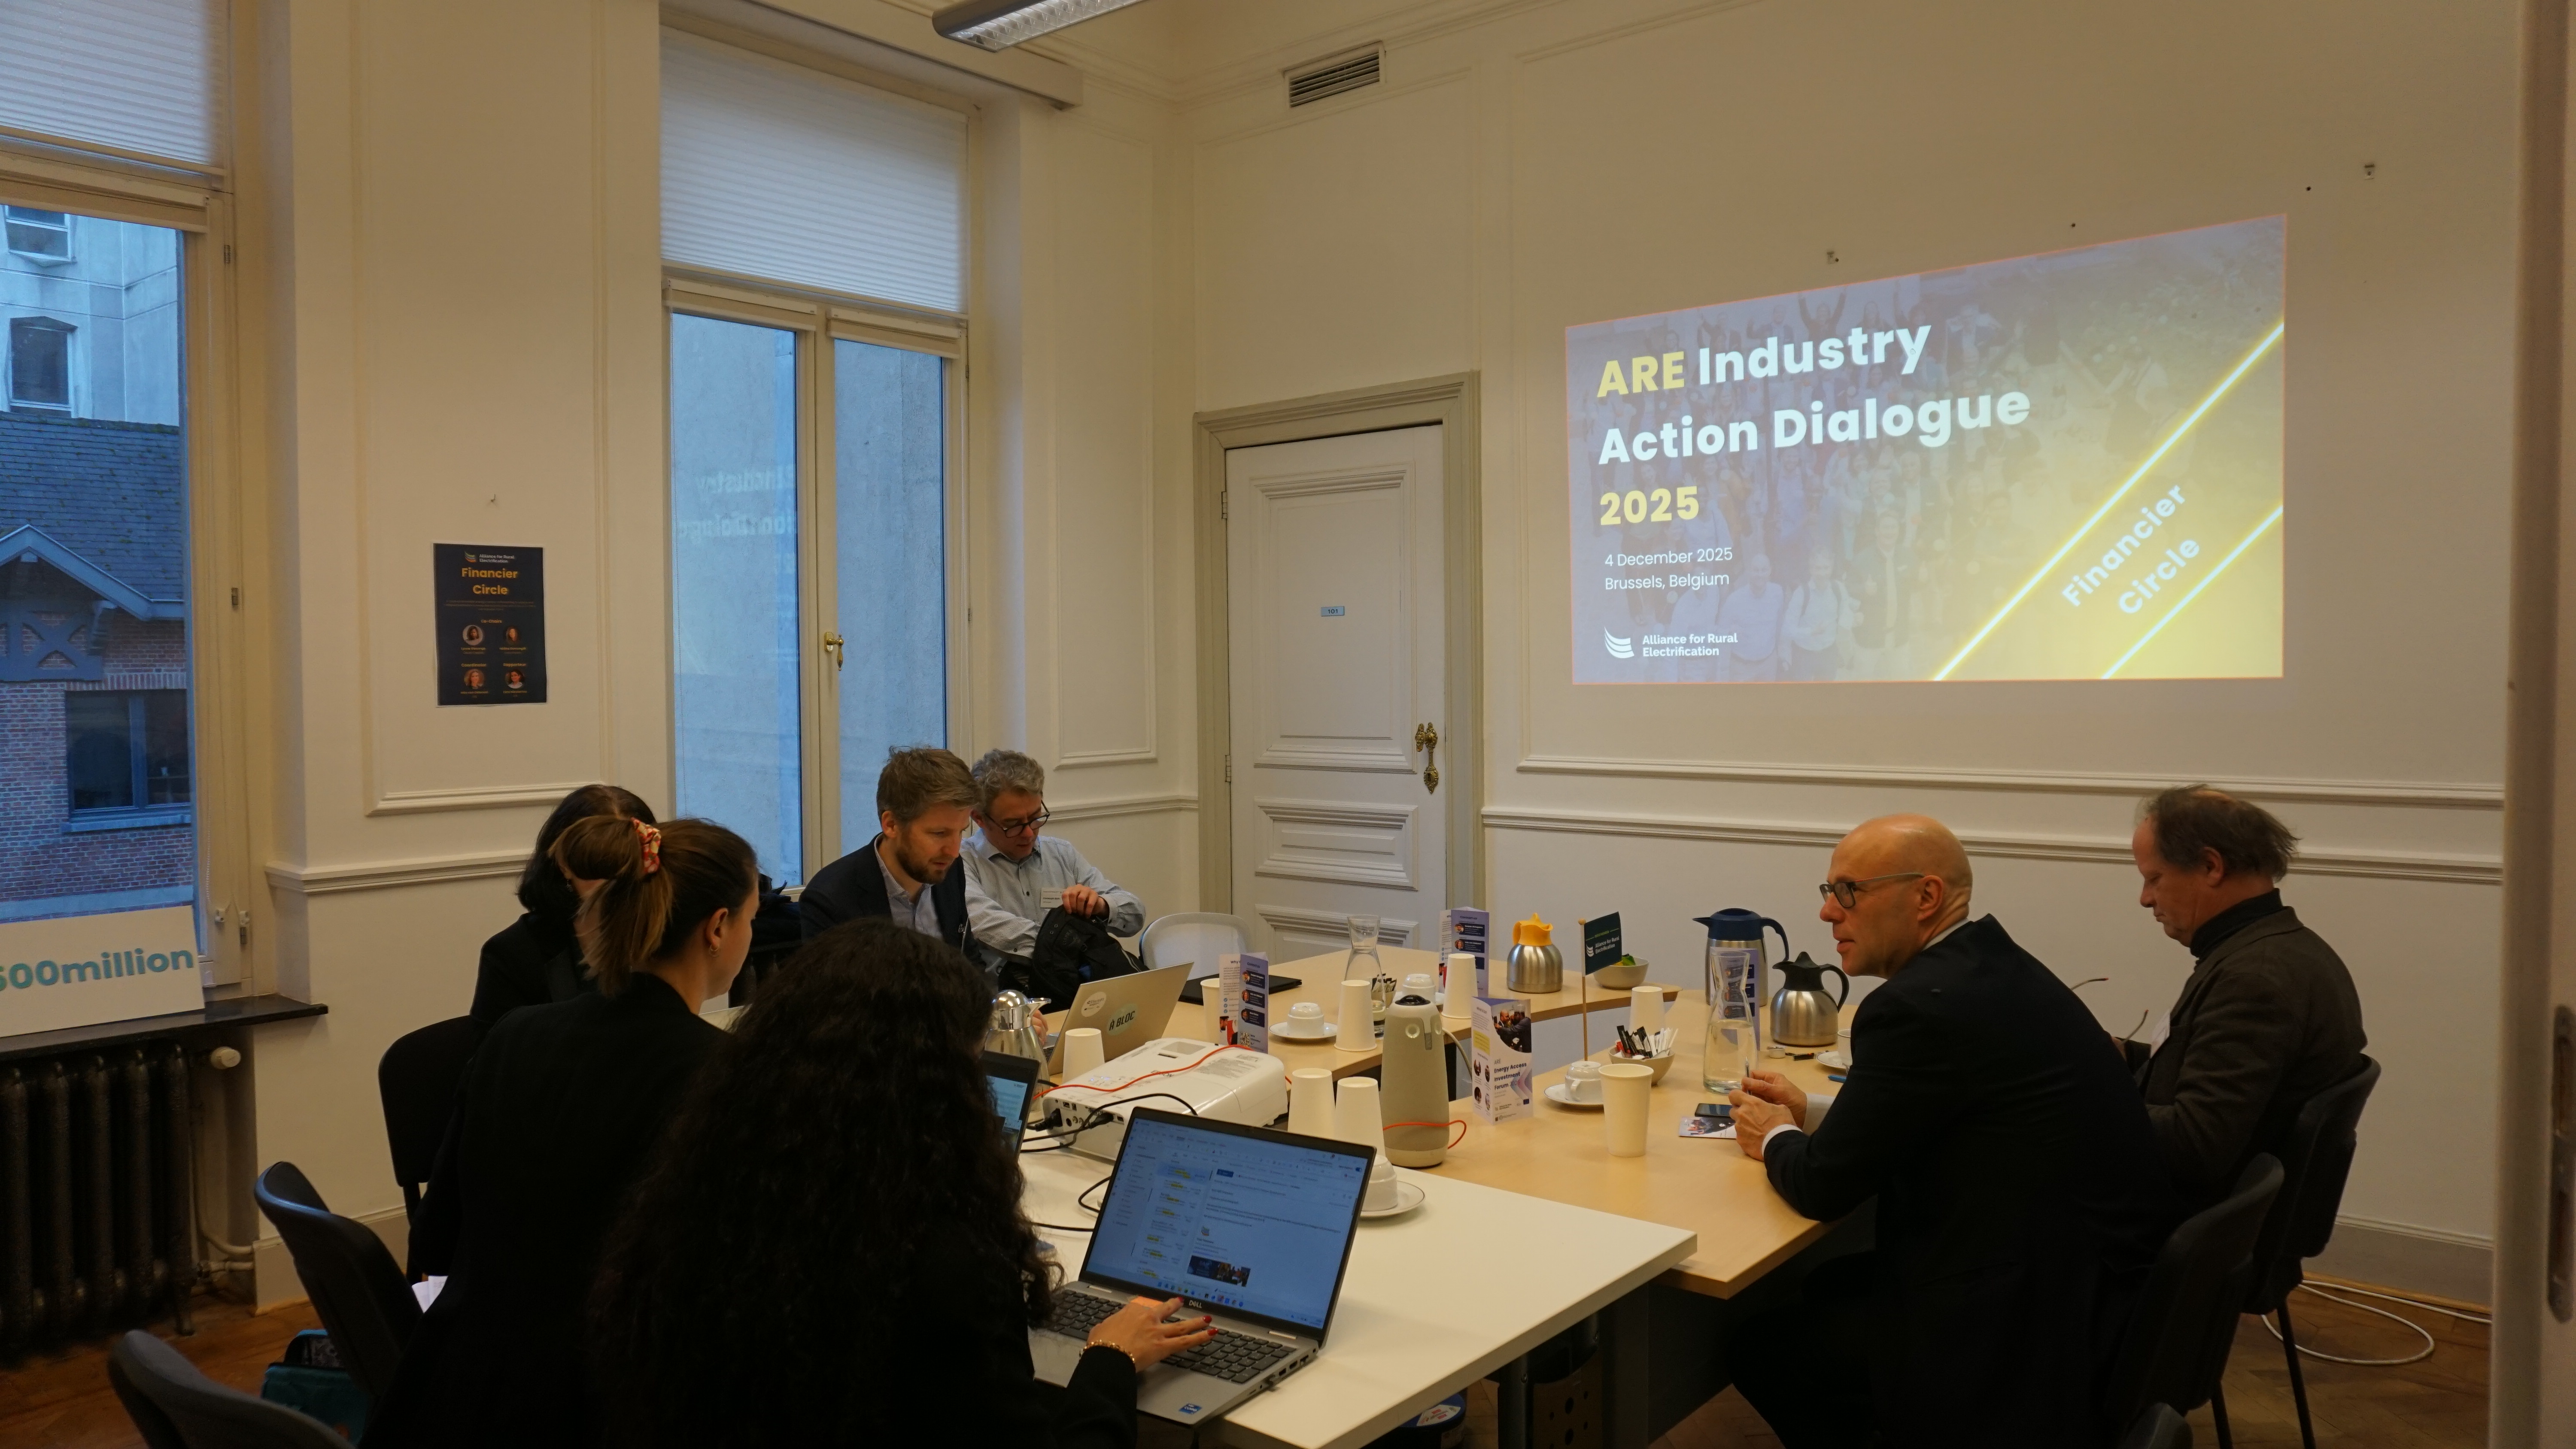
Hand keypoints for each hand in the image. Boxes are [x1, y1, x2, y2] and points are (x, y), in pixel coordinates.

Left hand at [1061, 884, 1107, 917]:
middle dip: (1073, 905)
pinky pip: (1090, 903)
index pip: (1065, 895)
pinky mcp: (1094, 894)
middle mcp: (1078, 887)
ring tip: (1080, 914)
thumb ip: (1069, 904)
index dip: (1066, 904)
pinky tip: (1087, 915)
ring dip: (1080, 908)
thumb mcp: (1074, 903)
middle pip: (1072, 894)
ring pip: (1081, 898)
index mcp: (1071, 889)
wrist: (1095, 904)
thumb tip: (1066, 912)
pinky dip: (1087, 911)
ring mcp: (1087, 889)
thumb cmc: (1082, 904)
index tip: (1069, 912)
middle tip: (1075, 912)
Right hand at [1088, 1295, 1212, 1369]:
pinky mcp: (1164, 1346)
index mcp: (1131, 1311)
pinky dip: (1200, 1337)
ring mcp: (1158, 1331)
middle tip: (1181, 1302)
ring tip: (1207, 1318)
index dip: (1148, 1310)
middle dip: (1174, 1306)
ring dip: (1195, 1322)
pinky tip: (1211, 1333)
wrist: (1107, 1355)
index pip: (1143, 1308)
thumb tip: (1104, 1330)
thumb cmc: (1100, 1344)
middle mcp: (1147, 1318)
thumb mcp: (1100, 1329)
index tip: (1151, 1309)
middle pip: (1165, 1310)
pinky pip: (1186, 1341)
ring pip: (1181, 1325)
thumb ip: (1107, 1327)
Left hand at [1728, 1091, 1795, 1160]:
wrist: (1781, 1144)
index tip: (1743, 1100)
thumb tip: (1766, 1107)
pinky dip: (1747, 1137)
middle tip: (1752, 1117)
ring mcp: (1739, 1129)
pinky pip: (1741, 1136)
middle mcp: (1741, 1114)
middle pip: (1733, 1110)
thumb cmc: (1782, 1123)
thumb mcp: (1780, 1107)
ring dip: (1744, 1125)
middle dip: (1740, 1112)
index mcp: (1750, 1103)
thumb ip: (1767, 1105)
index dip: (1737, 1097)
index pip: (1733, 1094)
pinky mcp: (1740, 1141)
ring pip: (1737, 1124)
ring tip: (1756, 1131)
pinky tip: (1756, 1140)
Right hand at [1736, 1068, 1807, 1127]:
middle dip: (1747, 1092)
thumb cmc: (1793, 1099)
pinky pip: (1756, 1104)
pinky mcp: (1766, 1106)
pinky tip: (1751, 1112)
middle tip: (1745, 1102)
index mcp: (1770, 1078)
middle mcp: (1767, 1086)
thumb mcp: (1778, 1091)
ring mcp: (1766, 1097)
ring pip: (1752, 1096)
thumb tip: (1744, 1081)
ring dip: (1750, 1101)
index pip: (1753, 1075)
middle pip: (1751, 1086)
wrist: (1805, 1115)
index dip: (1747, 1081)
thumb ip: (1762, 1086)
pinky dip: (1753, 1107)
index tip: (1745, 1091)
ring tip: (1747, 1108)